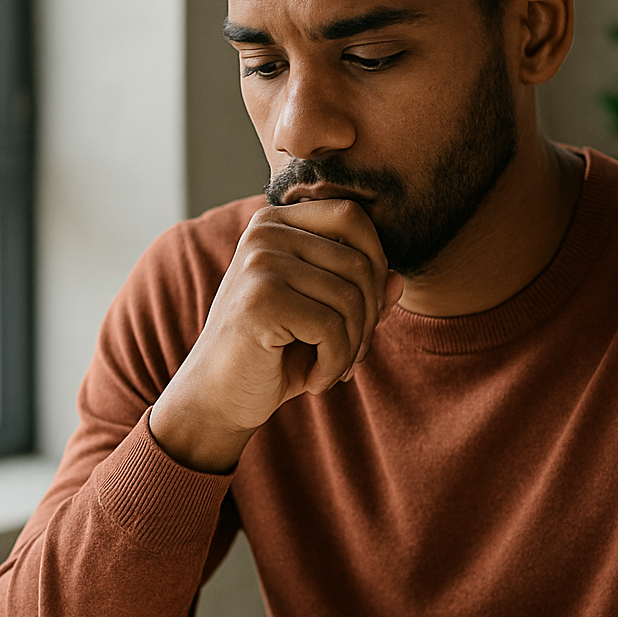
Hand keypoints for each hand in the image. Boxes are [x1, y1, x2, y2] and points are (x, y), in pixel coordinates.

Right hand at [150, 199, 403, 472]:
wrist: (216, 398)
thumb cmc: (272, 354)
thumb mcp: (324, 318)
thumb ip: (361, 293)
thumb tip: (400, 280)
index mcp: (276, 222)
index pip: (353, 218)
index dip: (376, 267)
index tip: (362, 317)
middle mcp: (264, 232)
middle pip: (359, 261)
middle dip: (369, 318)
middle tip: (352, 356)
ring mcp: (259, 262)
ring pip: (351, 298)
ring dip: (352, 347)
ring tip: (331, 371)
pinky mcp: (260, 300)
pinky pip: (332, 328)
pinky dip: (335, 365)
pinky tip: (315, 381)